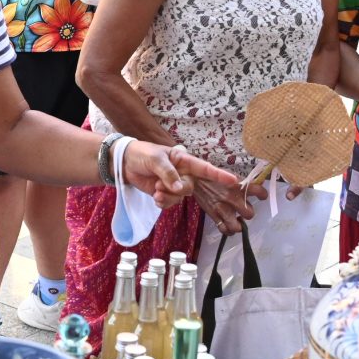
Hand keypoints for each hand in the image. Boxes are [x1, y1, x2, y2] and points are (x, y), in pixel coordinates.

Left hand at [119, 141, 240, 210]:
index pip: (204, 168)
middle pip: (190, 187)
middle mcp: (182, 173)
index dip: (219, 175)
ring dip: (167, 197)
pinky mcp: (165, 193)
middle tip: (159, 185)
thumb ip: (168, 173)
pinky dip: (163, 203)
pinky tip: (155, 197)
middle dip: (176, 189)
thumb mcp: (155, 159)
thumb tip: (179, 188)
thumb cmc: (141, 154)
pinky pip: (171, 203)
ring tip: (155, 190)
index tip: (234, 181)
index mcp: (183, 160)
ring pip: (180, 197)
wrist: (124, 163)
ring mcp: (174, 184)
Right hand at [190, 171, 270, 234]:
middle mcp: (233, 198)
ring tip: (238, 220)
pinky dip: (228, 230)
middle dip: (248, 212)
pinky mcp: (214, 215)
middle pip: (249, 213)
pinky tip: (229, 226)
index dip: (263, 195)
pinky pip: (224, 229)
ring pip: (238, 226)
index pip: (259, 192)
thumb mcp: (229, 174)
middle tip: (244, 209)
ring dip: (239, 224)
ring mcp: (223, 209)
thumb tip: (254, 183)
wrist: (194, 178)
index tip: (261, 196)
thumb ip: (241, 181)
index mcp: (239, 185)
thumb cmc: (212, 174)